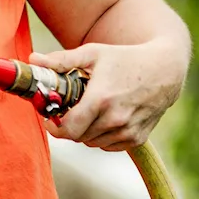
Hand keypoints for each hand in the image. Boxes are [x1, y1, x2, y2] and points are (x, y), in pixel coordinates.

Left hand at [29, 41, 185, 151]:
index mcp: (100, 100)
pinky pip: (108, 145)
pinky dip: (101, 135)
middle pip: (78, 136)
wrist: (165, 69)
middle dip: (68, 125)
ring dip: (84, 130)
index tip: (49, 117)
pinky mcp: (137, 138)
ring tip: (87, 110)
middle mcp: (115, 120)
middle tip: (67, 110)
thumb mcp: (92, 53)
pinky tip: (103, 117)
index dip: (54, 125)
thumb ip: (60, 60)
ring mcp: (128, 131)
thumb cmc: (125, 58)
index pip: (68, 129)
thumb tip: (33, 60)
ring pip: (92, 142)